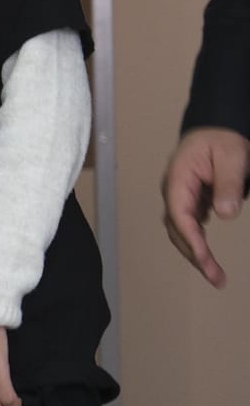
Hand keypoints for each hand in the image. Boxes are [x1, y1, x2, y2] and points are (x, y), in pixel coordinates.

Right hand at [162, 126, 248, 288]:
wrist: (217, 127)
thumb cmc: (222, 139)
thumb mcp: (232, 157)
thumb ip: (227, 183)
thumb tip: (224, 215)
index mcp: (179, 179)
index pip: (180, 215)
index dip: (192, 241)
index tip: (205, 261)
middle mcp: (174, 191)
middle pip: (177, 229)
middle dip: (193, 255)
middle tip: (216, 278)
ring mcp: (180, 196)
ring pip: (181, 229)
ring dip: (194, 252)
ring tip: (214, 273)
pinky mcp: (190, 199)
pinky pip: (189, 224)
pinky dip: (197, 241)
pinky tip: (207, 253)